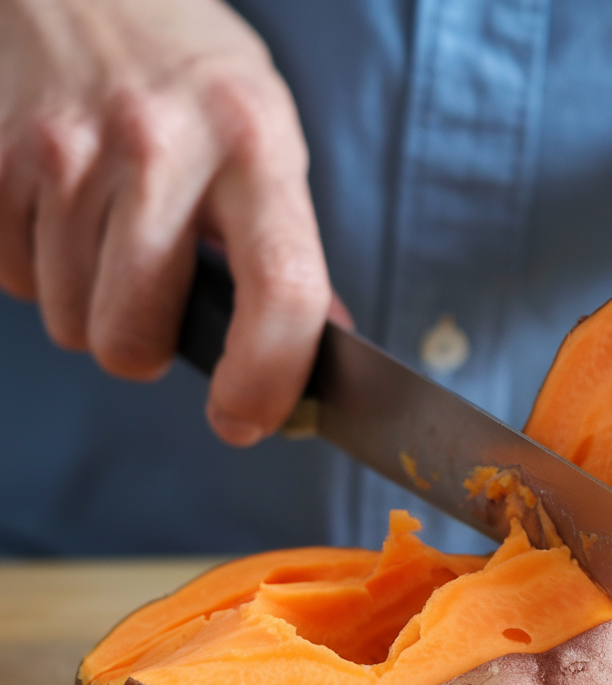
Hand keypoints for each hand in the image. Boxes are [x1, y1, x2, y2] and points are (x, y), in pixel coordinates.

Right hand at [0, 0, 342, 444]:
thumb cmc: (190, 77)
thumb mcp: (265, 140)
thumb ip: (287, 246)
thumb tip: (319, 341)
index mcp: (253, 147)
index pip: (281, 291)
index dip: (266, 379)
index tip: (245, 418)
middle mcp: (158, 148)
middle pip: (132, 339)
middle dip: (144, 346)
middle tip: (156, 299)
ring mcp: (63, 151)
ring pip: (69, 322)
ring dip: (92, 306)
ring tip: (111, 236)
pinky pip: (13, 281)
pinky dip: (39, 269)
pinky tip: (65, 214)